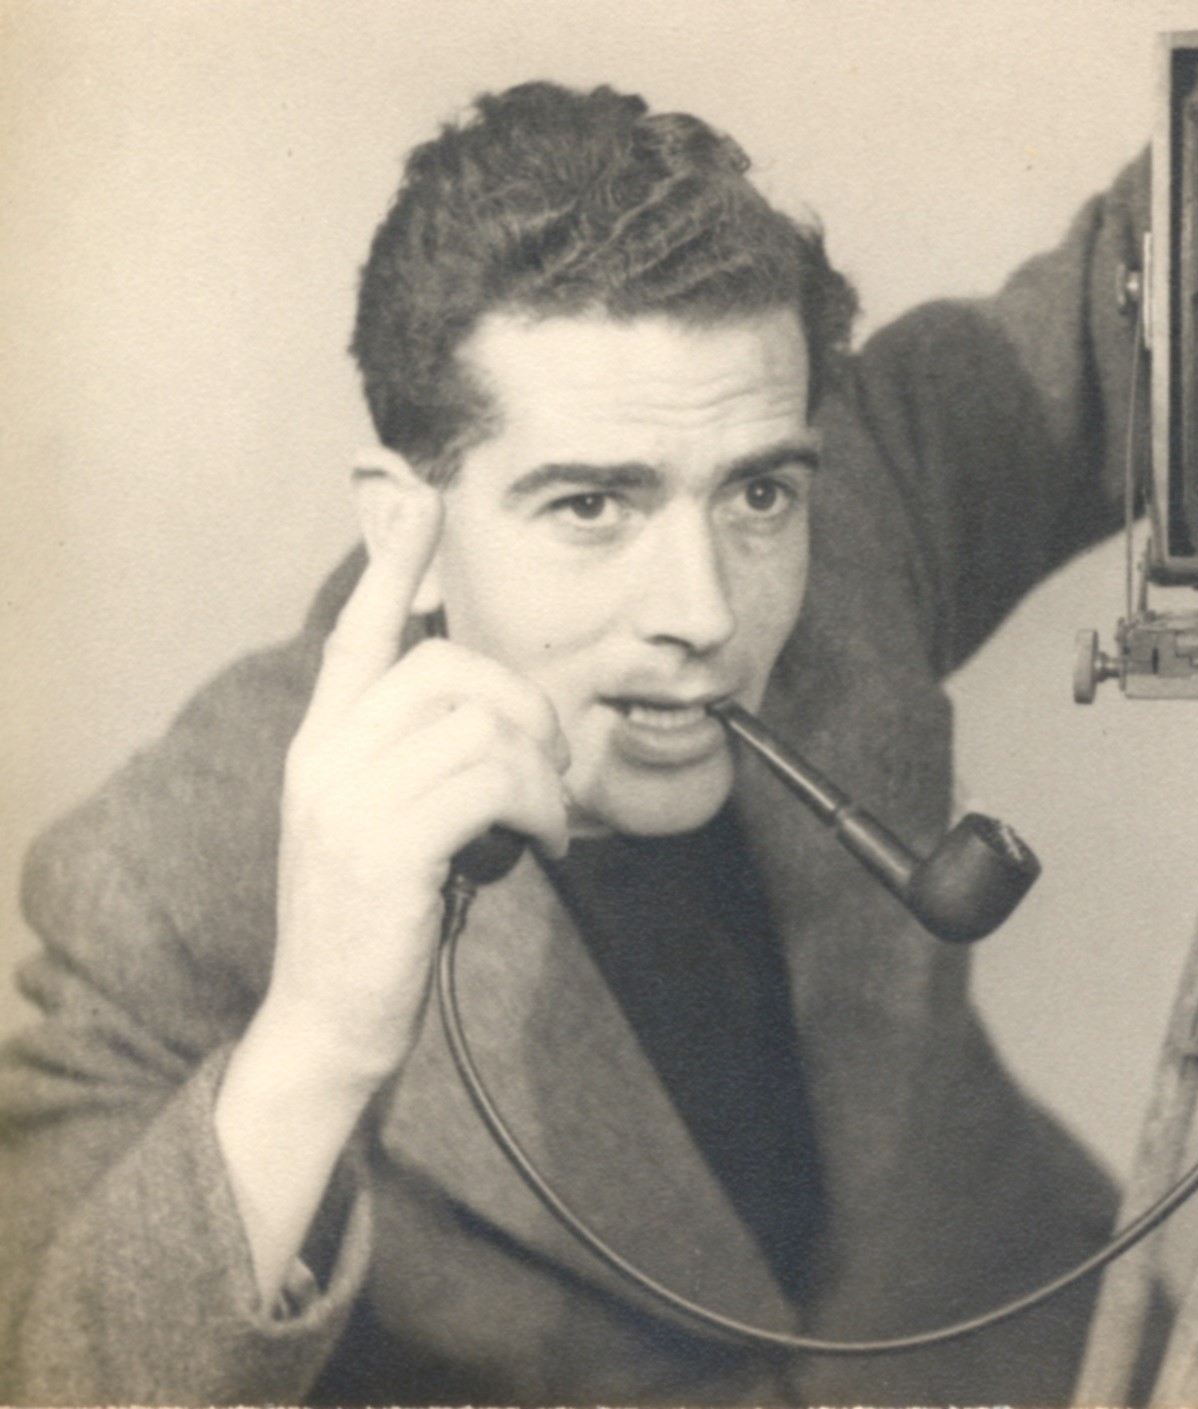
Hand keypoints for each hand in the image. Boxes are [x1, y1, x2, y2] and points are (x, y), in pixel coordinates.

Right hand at [264, 469, 570, 1091]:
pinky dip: (538, 806)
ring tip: (543, 819)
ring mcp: (348, 799)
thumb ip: (417, 761)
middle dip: (525, 706)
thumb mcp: (385, 824)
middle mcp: (325, 756)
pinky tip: (540, 842)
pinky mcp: (384, 846)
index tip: (421, 497)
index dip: (393, 563)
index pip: (357, 631)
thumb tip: (495, 714)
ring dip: (541, 769)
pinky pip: (491, 781)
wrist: (328, 1021)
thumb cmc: (377, 922)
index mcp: (323, 742)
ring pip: (482, 723)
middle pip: (450, 668)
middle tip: (548, 767)